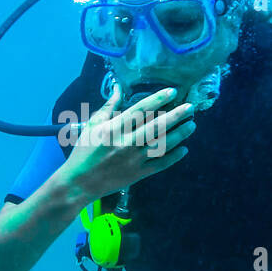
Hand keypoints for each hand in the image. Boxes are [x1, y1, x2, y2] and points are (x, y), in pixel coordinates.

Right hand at [62, 85, 195, 201]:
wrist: (80, 182)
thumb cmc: (84, 151)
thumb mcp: (92, 125)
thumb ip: (108, 107)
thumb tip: (118, 88)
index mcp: (114, 128)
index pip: (140, 110)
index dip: (158, 99)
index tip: (172, 92)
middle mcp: (126, 143)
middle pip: (156, 126)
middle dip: (176, 116)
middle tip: (191, 107)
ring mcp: (133, 160)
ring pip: (162, 145)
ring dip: (179, 134)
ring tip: (192, 125)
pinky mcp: (138, 174)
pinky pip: (160, 164)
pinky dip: (173, 157)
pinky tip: (184, 149)